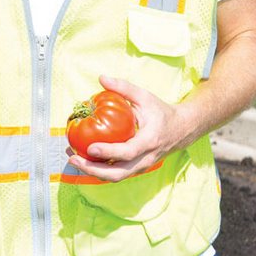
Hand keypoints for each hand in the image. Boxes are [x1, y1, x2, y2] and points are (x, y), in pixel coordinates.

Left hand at [67, 75, 188, 181]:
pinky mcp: (135, 168)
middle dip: (93, 170)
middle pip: (118, 173)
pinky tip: (83, 158)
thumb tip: (102, 78)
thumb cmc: (161, 112)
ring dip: (92, 172)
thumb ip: (124, 88)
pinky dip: (98, 169)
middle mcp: (146, 158)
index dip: (109, 152)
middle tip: (73, 159)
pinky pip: (116, 173)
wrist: (183, 129)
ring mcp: (141, 166)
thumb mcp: (145, 96)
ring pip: (115, 177)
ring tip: (73, 159)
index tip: (91, 148)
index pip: (128, 151)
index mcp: (150, 140)